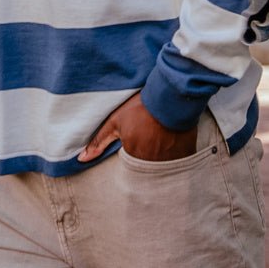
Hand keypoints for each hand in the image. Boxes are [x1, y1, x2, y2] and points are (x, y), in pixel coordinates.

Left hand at [77, 92, 197, 163]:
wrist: (171, 96)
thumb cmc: (142, 107)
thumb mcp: (116, 120)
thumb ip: (99, 141)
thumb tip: (81, 159)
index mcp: (134, 156)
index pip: (129, 169)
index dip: (132, 157)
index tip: (137, 145)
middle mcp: (153, 163)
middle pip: (146, 172)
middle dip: (146, 162)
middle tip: (149, 144)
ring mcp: (171, 161)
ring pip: (162, 170)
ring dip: (160, 161)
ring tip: (161, 144)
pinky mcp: (186, 156)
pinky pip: (179, 166)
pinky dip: (176, 159)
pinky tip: (173, 145)